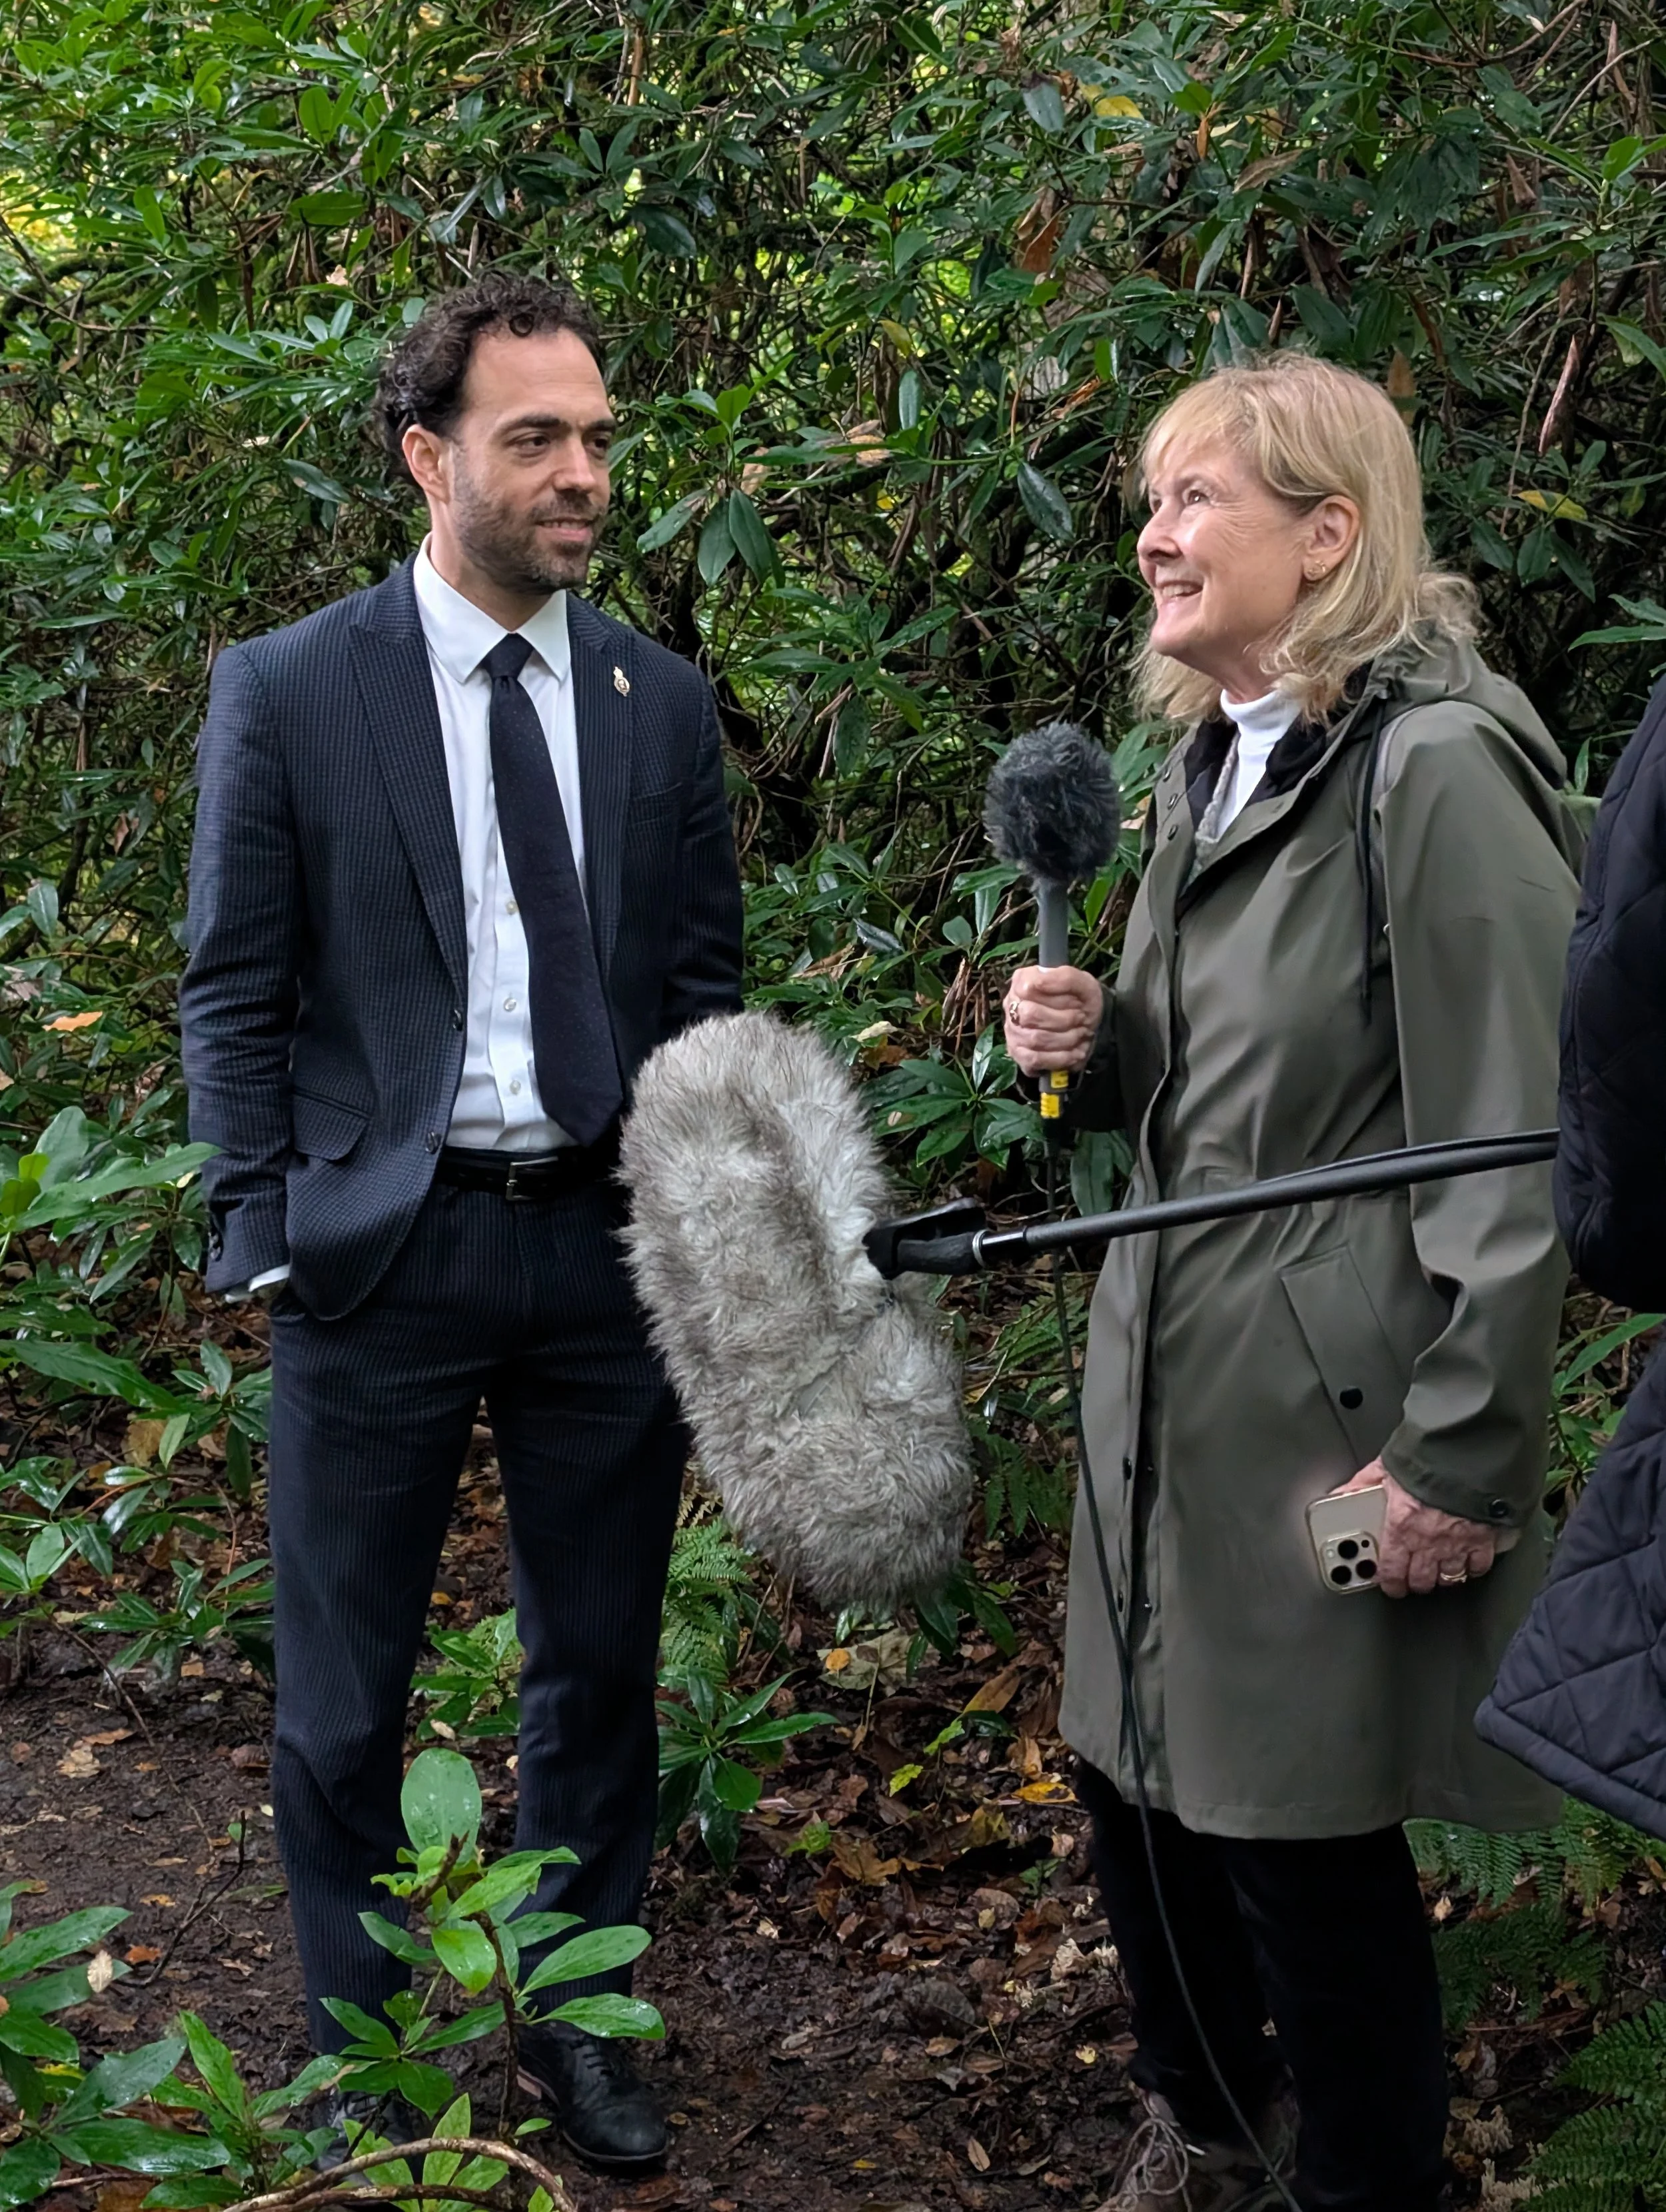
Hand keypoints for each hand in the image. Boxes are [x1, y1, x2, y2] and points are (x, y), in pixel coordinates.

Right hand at [1003, 965, 1103, 1076]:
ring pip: (1034, 1039)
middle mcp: (1012, 1006)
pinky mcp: (1019, 1055)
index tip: (1077, 1002)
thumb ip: (1064, 978)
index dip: (1057, 998)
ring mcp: (1013, 1032)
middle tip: (1081, 1019)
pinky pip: (1035, 1059)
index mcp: (1023, 982)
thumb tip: (1038, 983)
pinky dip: (1060, 1057)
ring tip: (1081, 1035)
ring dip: (1066, 1039)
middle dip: (1064, 1020)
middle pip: (1030, 1015)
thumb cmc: (1082, 1000)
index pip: (1030, 988)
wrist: (1089, 1025)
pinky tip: (1075, 1053)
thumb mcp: (1082, 983)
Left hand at [1332, 1460, 1498, 1598]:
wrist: (1466, 1452)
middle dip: (1415, 1582)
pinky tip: (1468, 1563)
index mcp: (1401, 1527)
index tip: (1389, 1584)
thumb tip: (1341, 1494)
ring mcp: (1457, 1542)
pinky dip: (1473, 1567)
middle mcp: (1428, 1541)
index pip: (1390, 1570)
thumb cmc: (1426, 1458)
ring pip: (1449, 1577)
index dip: (1389, 1582)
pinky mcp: (1483, 1537)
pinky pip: (1479, 1565)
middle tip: (1412, 1579)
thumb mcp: (1384, 1468)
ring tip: (1437, 1573)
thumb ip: (1362, 1485)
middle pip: (1421, 1579)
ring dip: (1442, 1578)